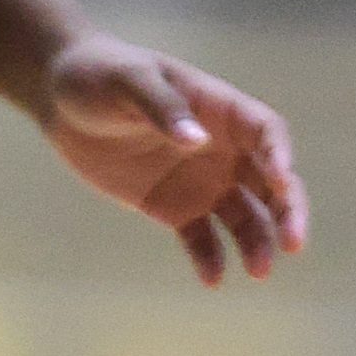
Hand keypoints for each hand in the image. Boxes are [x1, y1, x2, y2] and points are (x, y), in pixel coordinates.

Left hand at [40, 30, 308, 287]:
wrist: (61, 99)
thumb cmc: (98, 75)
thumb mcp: (127, 81)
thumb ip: (162, 108)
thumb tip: (194, 140)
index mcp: (218, 109)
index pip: (265, 131)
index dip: (279, 155)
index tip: (282, 180)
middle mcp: (221, 148)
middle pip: (271, 182)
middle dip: (288, 212)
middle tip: (294, 243)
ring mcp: (202, 181)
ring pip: (245, 216)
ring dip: (257, 242)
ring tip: (259, 272)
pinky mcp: (175, 207)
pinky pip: (202, 238)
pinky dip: (210, 258)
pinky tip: (212, 279)